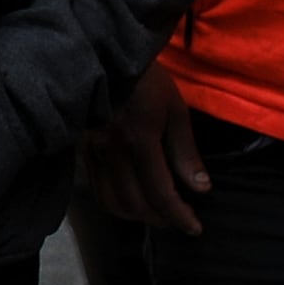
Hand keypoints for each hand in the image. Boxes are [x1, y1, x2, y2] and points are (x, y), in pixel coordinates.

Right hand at [77, 73, 210, 235]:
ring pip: (111, 201)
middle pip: (134, 203)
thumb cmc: (146, 81)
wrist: (103, 56)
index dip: (179, 216)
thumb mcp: (175, 110)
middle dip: (160, 219)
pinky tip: (129, 201)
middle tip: (179, 220)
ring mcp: (93, 152)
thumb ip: (186, 151)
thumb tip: (201, 188)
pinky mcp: (82, 150)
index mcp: (139, 140)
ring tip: (156, 213)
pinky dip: (114, 203)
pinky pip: (96, 188)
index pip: (160, 193)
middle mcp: (113, 152)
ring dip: (136, 215)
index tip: (195, 228)